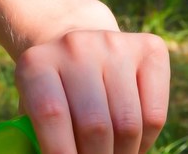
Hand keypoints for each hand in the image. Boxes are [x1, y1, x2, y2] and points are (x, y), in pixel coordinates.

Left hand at [15, 28, 169, 153]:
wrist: (79, 51)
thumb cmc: (54, 95)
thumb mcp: (33, 113)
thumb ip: (37, 138)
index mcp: (36, 63)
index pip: (51, 114)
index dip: (61, 152)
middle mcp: (76, 47)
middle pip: (94, 124)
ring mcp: (115, 44)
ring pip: (128, 125)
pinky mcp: (150, 49)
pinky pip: (155, 116)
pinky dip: (145, 143)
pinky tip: (131, 144)